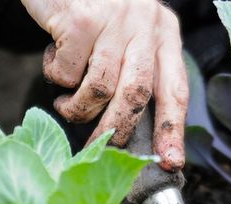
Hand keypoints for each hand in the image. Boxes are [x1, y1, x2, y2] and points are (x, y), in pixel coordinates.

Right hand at [21, 0, 187, 169]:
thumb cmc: (96, 10)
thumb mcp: (129, 33)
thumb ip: (138, 70)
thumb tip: (134, 129)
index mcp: (165, 33)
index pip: (175, 89)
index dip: (172, 129)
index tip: (170, 161)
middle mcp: (145, 25)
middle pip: (137, 95)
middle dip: (119, 129)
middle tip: (102, 147)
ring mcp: (112, 21)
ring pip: (100, 88)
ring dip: (79, 108)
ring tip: (67, 105)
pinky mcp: (79, 20)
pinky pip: (67, 72)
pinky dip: (57, 77)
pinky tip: (55, 61)